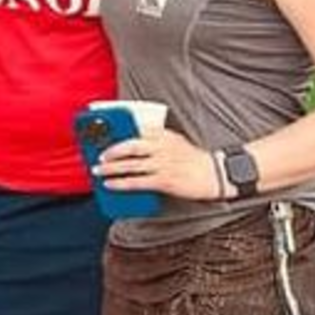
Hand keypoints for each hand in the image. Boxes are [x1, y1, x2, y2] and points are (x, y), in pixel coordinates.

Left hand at [94, 128, 225, 201]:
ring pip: (131, 164)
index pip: (137, 130)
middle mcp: (162, 148)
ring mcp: (163, 164)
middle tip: (99, 157)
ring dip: (111, 168)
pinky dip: (121, 183)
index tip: (102, 135)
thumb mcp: (176, 141)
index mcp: (165, 136)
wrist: (216, 174)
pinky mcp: (165, 180)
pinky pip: (137, 181)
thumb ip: (156, 139)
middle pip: (130, 146)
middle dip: (111, 152)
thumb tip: (131, 144)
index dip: (118, 133)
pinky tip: (111, 184)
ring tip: (98, 171)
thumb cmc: (194, 159)